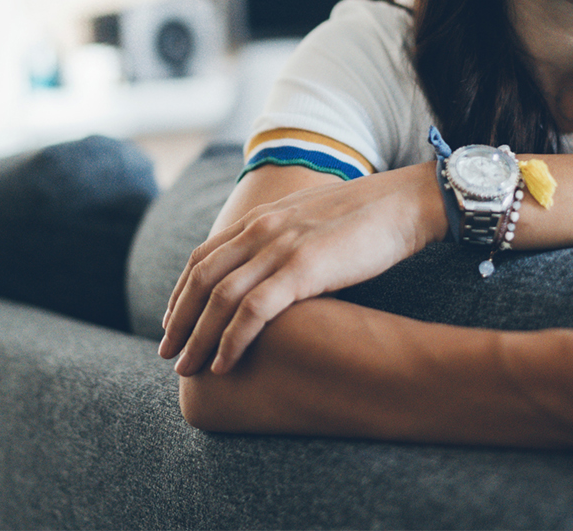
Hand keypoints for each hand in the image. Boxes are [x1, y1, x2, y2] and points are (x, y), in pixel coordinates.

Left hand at [159, 163, 442, 374]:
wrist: (404, 203)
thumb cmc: (367, 218)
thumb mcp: (311, 222)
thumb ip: (284, 240)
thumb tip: (274, 271)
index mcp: (262, 218)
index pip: (203, 257)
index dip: (181, 292)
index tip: (173, 322)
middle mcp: (262, 229)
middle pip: (202, 280)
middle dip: (179, 320)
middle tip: (168, 354)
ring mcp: (280, 247)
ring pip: (220, 299)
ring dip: (198, 337)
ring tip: (188, 368)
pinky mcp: (303, 268)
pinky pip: (253, 310)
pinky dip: (232, 340)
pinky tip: (224, 364)